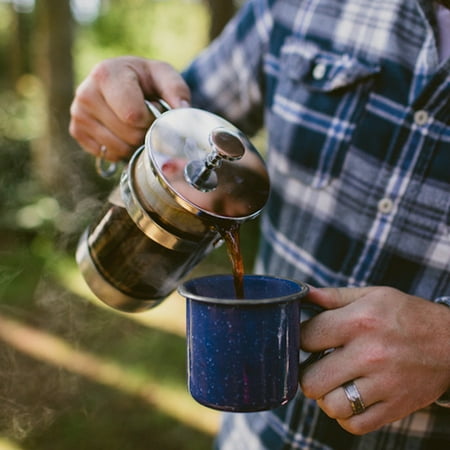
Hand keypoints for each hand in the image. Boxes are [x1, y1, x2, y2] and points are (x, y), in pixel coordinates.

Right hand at [69, 56, 190, 160]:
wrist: (122, 80)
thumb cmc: (145, 79)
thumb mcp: (163, 75)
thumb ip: (176, 90)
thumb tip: (182, 111)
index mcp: (106, 74)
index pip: (133, 116)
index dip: (150, 119)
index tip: (153, 108)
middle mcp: (86, 93)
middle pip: (127, 135)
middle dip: (144, 133)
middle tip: (145, 119)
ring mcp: (78, 114)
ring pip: (117, 149)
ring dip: (134, 144)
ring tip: (134, 125)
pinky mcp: (76, 131)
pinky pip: (107, 155)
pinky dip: (121, 150)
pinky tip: (122, 132)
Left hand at [300, 286, 449, 434]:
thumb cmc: (406, 314)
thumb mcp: (372, 295)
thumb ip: (333, 296)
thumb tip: (301, 293)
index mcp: (359, 321)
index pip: (305, 337)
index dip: (298, 339)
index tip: (305, 340)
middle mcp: (369, 354)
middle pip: (311, 380)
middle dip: (307, 373)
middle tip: (317, 365)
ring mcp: (384, 384)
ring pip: (330, 406)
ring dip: (326, 396)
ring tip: (334, 382)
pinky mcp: (395, 407)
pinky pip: (354, 424)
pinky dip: (346, 414)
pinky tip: (350, 397)